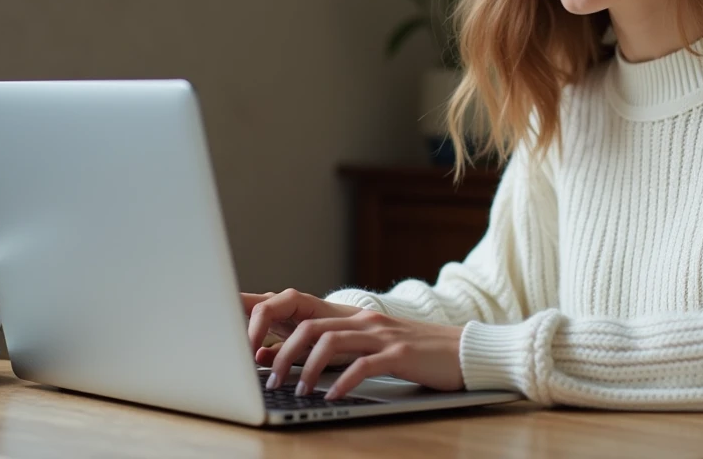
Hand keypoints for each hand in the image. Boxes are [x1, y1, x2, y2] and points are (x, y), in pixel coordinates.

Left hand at [243, 288, 464, 399]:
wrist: (462, 351)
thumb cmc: (411, 352)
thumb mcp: (368, 346)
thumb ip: (328, 349)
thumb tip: (274, 359)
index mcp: (351, 316)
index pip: (298, 306)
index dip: (265, 314)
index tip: (240, 336)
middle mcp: (363, 320)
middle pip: (308, 323)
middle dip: (280, 349)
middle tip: (266, 376)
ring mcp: (382, 334)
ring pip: (331, 340)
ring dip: (307, 366)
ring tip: (294, 390)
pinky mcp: (400, 353)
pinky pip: (365, 364)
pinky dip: (344, 381)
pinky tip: (333, 396)